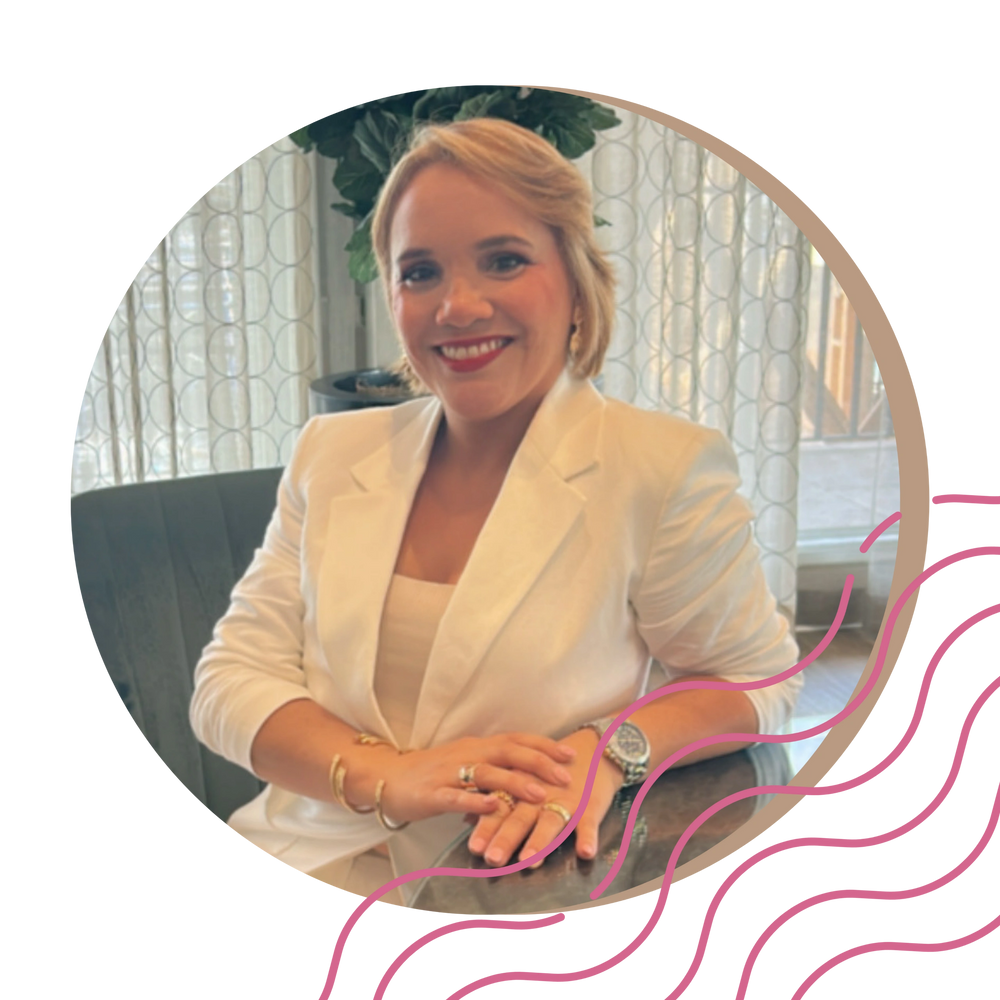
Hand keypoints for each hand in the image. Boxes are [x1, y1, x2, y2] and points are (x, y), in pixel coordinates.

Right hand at [373, 732, 576, 825]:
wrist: (388, 777)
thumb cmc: (432, 773)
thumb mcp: (467, 764)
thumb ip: (495, 768)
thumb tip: (530, 773)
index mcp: (478, 746)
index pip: (516, 740)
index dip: (544, 746)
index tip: (571, 754)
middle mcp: (467, 753)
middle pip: (508, 752)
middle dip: (539, 763)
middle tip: (566, 776)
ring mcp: (449, 772)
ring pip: (487, 773)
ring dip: (514, 782)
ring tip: (539, 794)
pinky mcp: (432, 793)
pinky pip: (456, 796)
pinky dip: (475, 801)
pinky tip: (492, 807)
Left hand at [466, 728, 623, 867]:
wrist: (594, 749)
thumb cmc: (552, 772)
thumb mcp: (523, 782)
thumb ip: (496, 802)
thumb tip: (465, 820)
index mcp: (521, 788)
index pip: (500, 808)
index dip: (486, 827)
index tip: (474, 848)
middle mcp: (540, 795)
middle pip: (520, 817)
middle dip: (506, 837)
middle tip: (491, 858)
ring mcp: (566, 801)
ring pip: (551, 821)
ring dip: (539, 840)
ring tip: (529, 861)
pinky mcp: (590, 806)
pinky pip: (589, 824)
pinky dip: (588, 837)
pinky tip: (585, 853)